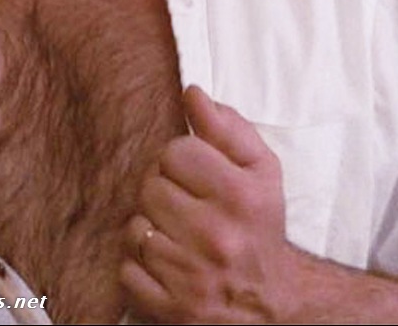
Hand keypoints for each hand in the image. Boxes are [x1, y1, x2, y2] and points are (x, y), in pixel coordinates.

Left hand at [121, 86, 296, 322]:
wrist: (271, 301)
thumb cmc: (259, 225)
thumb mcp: (260, 171)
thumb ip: (227, 128)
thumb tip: (192, 93)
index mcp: (241, 196)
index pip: (174, 151)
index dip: (182, 161)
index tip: (197, 177)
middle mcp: (216, 236)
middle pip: (150, 186)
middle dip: (164, 192)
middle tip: (187, 208)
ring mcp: (191, 275)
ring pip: (135, 227)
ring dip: (151, 229)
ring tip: (178, 236)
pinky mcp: (171, 307)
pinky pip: (126, 269)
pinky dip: (141, 265)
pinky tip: (168, 264)